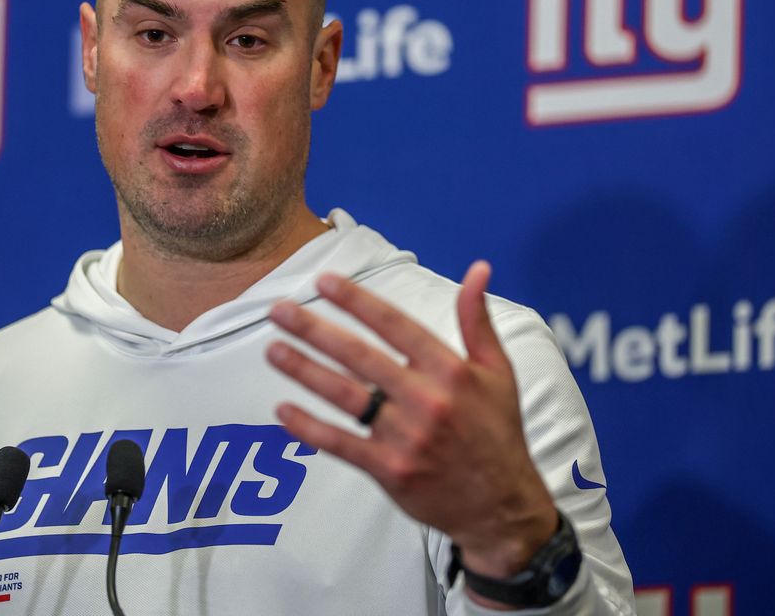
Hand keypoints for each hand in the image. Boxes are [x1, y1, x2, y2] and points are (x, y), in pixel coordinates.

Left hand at [266, 261, 557, 581]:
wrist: (501, 505)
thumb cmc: (496, 432)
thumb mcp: (498, 371)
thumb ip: (477, 320)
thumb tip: (478, 269)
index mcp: (450, 370)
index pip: (394, 325)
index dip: (356, 301)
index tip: (323, 281)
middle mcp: (426, 399)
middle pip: (359, 356)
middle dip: (314, 330)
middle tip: (279, 310)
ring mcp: (405, 436)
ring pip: (344, 396)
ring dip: (304, 370)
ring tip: (273, 349)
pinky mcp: (389, 469)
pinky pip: (341, 444)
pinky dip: (309, 428)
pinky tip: (282, 410)